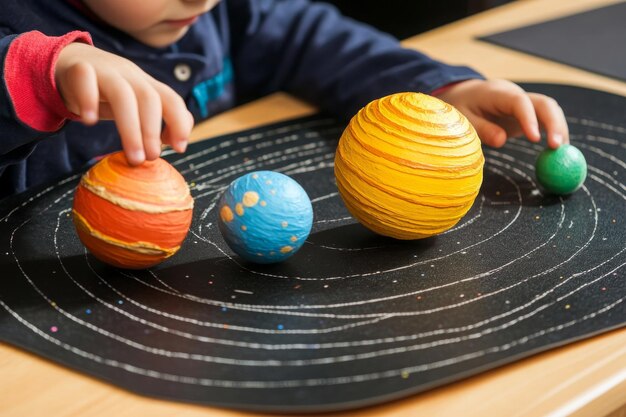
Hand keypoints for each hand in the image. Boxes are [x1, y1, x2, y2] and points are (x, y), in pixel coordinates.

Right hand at [55, 42, 193, 164]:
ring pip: (122, 94)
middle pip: (149, 98)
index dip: (179, 123)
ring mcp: (105, 71)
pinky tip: (90, 121)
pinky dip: (88, 100)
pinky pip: (85, 79)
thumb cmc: (108, 91)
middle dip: (153, 131)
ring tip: (133, 157)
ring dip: (130, 128)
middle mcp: (130, 76)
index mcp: (146, 84)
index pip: (172, 99)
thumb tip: (174, 143)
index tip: (179, 149)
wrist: (70, 62)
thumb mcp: (135, 104)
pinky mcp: (78, 69)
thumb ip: (156, 121)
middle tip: (150, 158)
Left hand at [436, 79, 568, 148]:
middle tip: (558, 148)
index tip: (535, 139)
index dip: (530, 119)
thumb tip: (501, 141)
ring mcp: (525, 102)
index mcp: (498, 92)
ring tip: (562, 152)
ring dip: (558, 129)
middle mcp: (516, 94)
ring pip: (549, 110)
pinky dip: (554, 132)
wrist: (466, 95)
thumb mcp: (463, 119)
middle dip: (554, 124)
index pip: (519, 102)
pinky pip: (546, 119)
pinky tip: (558, 149)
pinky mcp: (529, 112)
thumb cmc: (462, 107)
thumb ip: (482, 128)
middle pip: (544, 103)